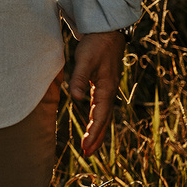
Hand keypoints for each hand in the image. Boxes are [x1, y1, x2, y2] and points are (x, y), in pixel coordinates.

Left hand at [69, 30, 126, 155]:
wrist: (107, 32)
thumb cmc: (95, 45)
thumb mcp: (85, 60)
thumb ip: (80, 78)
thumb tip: (76, 98)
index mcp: (107, 89)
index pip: (100, 117)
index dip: (93, 133)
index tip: (86, 147)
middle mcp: (109, 92)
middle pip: (104, 120)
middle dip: (96, 137)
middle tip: (88, 153)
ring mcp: (107, 89)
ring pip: (103, 115)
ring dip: (97, 130)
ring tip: (90, 145)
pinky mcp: (103, 84)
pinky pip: (101, 107)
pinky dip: (96, 118)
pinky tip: (92, 123)